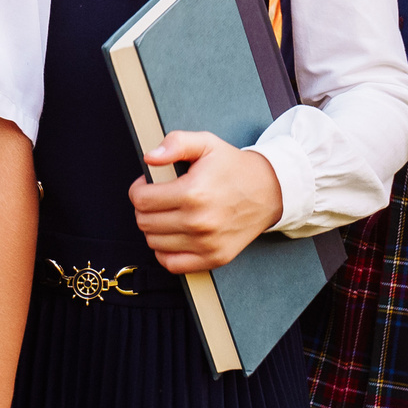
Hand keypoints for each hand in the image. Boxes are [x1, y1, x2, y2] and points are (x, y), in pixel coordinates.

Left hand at [131, 133, 285, 273]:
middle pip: (144, 222)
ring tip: (169, 214)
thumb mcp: (206, 144)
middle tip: (159, 198)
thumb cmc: (234, 168)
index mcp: (193, 192)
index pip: (141, 200)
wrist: (269, 191)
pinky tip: (175, 235)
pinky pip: (171, 264)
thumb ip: (176, 143)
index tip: (147, 185)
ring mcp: (206, 244)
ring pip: (154, 243)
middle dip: (145, 208)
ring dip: (155, 228)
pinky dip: (166, 251)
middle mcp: (199, 222)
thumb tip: (150, 158)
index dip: (138, 189)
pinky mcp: (214, 258)